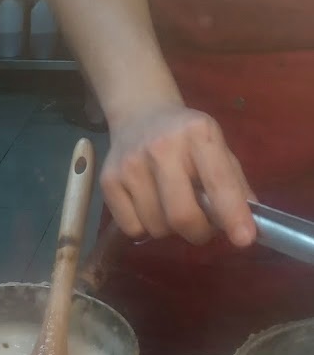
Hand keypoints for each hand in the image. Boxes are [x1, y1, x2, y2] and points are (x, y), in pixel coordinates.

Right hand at [101, 103, 256, 246]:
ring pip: (156, 227)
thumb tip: (246, 227)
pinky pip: (132, 228)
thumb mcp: (216, 148)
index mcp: (198, 134)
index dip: (232, 214)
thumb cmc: (186, 138)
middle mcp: (161, 148)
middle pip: (181, 215)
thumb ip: (233, 184)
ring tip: (171, 208)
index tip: (244, 239)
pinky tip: (148, 207)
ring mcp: (130, 165)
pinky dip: (145, 228)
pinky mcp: (108, 181)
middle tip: (202, 229)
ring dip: (170, 229)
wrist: (139, 115)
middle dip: (198, 232)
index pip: (218, 182)